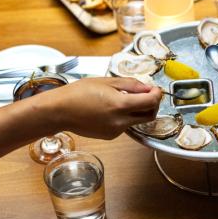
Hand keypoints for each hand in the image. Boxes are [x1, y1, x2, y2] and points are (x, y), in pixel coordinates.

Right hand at [42, 77, 162, 139]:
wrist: (60, 111)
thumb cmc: (78, 93)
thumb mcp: (107, 82)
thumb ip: (131, 85)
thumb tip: (147, 88)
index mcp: (120, 105)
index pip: (151, 102)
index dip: (157, 94)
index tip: (155, 89)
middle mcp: (120, 121)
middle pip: (149, 116)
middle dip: (152, 105)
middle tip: (147, 94)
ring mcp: (116, 131)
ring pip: (137, 121)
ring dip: (138, 110)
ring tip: (124, 99)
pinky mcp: (111, 136)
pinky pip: (126, 126)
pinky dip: (126, 117)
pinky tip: (112, 109)